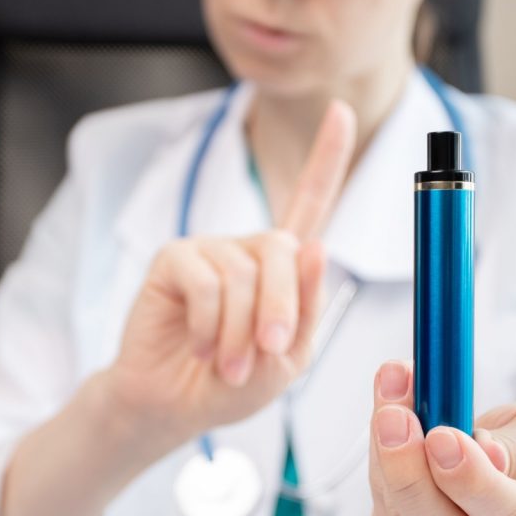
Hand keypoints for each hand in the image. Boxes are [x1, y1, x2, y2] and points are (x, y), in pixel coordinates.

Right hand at [99, 100, 357, 439]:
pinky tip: (201, 346)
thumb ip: (306, 307)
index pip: (310, 203)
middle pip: (284, 248)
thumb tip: (316, 245)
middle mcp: (247, 248)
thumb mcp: (288, 357)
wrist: (175, 405)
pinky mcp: (174, 259)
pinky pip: (207, 283)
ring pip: (244, 275)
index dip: (326, 158)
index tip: (342, 110)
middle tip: (265, 352)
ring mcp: (210, 249)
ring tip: (226, 363)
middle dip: (282, 307)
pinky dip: (211, 326)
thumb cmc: (234, 382)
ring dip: (241, 331)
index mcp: (282, 267)